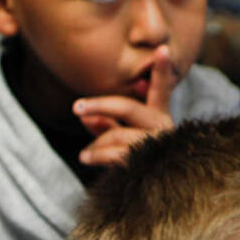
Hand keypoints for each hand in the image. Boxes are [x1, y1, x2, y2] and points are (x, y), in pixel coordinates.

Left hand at [75, 46, 176, 167]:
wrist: (153, 191)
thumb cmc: (135, 160)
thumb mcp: (121, 138)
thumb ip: (106, 124)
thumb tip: (87, 116)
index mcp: (159, 116)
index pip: (161, 89)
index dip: (162, 70)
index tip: (162, 48)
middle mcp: (163, 126)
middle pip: (128, 107)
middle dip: (99, 105)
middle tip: (76, 107)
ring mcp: (157, 144)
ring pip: (117, 134)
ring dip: (95, 143)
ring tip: (84, 155)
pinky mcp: (148, 162)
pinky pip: (115, 154)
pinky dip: (96, 155)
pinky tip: (85, 158)